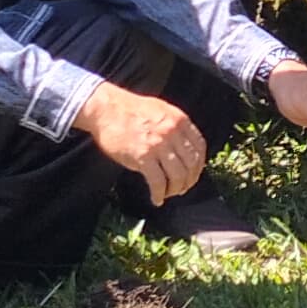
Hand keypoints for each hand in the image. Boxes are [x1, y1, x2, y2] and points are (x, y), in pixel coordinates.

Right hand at [73, 81, 206, 204]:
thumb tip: (185, 148)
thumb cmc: (130, 110)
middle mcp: (172, 132)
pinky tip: (156, 198)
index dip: (199, 165)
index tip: (193, 174)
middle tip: (182, 188)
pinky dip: (159, 194)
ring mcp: (158, 145)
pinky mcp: (142, 156)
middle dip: (189, 180)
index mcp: (179, 120)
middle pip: (191, 164)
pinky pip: (158, 182)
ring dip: (175, 189)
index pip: (200, 147)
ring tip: (168, 193)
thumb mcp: (161, 111)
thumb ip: (175, 127)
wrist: (106, 108)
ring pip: (178, 175)